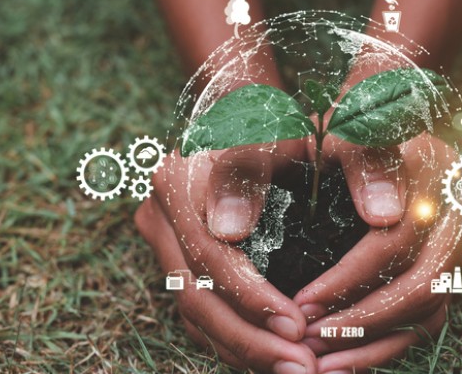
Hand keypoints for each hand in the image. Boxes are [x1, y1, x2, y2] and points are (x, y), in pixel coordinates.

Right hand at [135, 141, 318, 373]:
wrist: (241, 113)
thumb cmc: (267, 121)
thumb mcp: (276, 132)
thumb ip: (260, 167)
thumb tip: (239, 230)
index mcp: (177, 185)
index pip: (209, 258)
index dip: (252, 299)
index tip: (297, 326)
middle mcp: (161, 217)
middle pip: (196, 295)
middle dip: (250, 339)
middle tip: (300, 366)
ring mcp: (166, 243)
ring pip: (196, 312)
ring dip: (244, 349)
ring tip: (294, 370)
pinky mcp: (179, 261)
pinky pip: (200, 313)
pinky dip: (235, 340)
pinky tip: (270, 356)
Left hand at [294, 132, 461, 372]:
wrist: (373, 109)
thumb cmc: (345, 119)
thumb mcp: (343, 125)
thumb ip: (361, 156)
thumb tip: (384, 217)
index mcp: (432, 167)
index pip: (397, 240)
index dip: (348, 279)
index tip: (302, 304)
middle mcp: (454, 204)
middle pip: (424, 282)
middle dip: (363, 320)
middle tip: (311, 341)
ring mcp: (454, 234)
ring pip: (431, 307)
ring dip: (376, 342)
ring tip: (325, 363)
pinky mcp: (443, 257)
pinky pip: (428, 312)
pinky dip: (389, 340)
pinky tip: (349, 357)